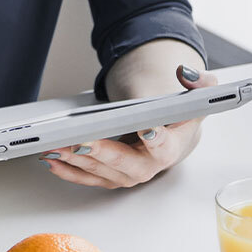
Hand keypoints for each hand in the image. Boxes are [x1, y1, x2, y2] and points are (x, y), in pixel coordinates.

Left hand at [39, 65, 218, 188]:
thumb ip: (200, 83)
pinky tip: (51, 159)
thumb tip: (184, 74)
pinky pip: (87, 177)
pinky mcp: (110, 176)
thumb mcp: (196, 96)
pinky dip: (68, 170)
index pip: (164, 146)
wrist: (171, 134)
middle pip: (124, 164)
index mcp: (171, 147)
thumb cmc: (178, 117)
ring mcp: (128, 174)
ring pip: (101, 171)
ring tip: (56, 146)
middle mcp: (149, 166)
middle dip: (101, 153)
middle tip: (81, 141)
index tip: (145, 129)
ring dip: (77, 161)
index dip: (155, 139)